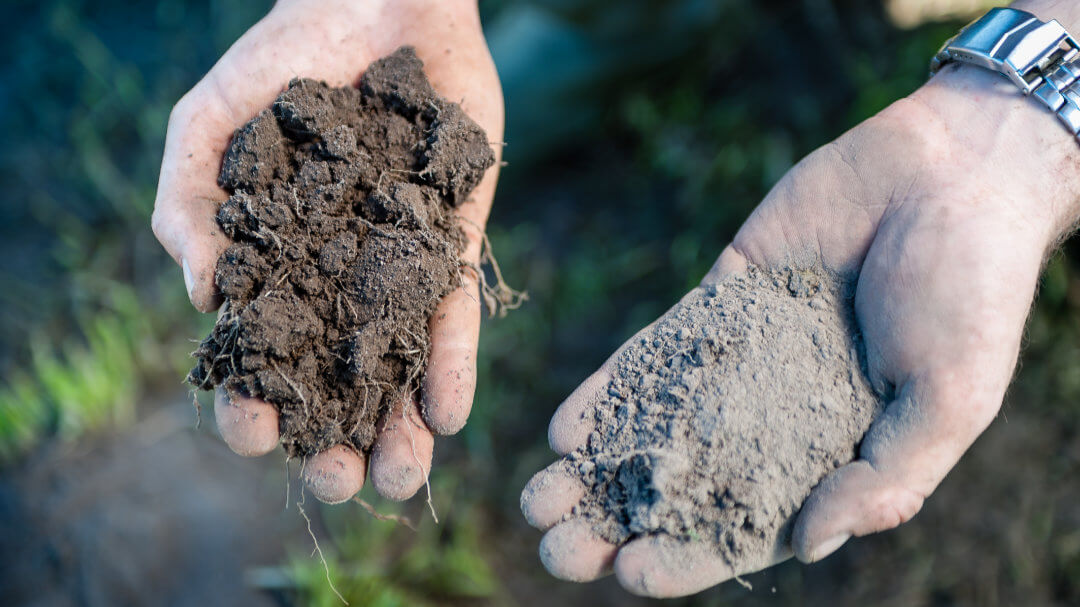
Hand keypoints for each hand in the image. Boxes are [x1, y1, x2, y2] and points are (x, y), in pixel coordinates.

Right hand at [151, 0, 502, 502]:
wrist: (376, 3)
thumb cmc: (281, 63)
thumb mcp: (211, 124)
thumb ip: (191, 202)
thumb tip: (200, 291)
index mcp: (272, 269)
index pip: (258, 357)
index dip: (252, 403)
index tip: (255, 438)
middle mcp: (336, 280)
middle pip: (334, 383)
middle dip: (333, 440)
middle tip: (339, 484)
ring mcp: (397, 266)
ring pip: (398, 366)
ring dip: (400, 429)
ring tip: (401, 479)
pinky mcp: (452, 241)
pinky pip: (452, 312)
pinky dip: (451, 364)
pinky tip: (449, 414)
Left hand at [522, 64, 1079, 596]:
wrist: (949, 173)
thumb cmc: (971, 296)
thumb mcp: (947, 402)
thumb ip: (883, 480)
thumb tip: (806, 545)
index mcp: (834, 456)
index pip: (750, 526)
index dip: (692, 556)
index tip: (633, 573)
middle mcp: (776, 418)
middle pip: (685, 485)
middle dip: (619, 520)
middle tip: (557, 550)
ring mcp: (740, 361)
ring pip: (655, 427)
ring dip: (596, 467)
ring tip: (537, 501)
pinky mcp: (715, 306)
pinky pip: (652, 356)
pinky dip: (609, 393)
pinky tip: (562, 430)